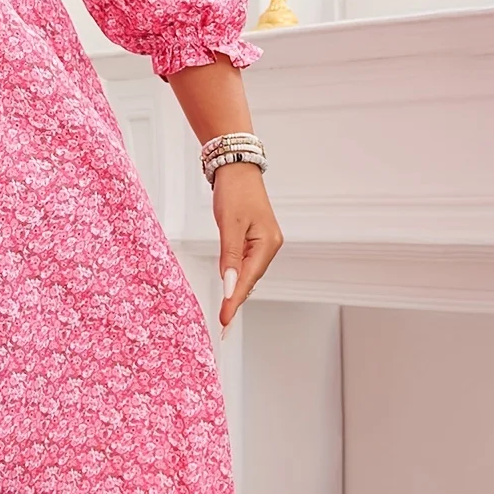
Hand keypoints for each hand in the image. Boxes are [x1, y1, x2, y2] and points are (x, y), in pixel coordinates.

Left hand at [214, 161, 282, 333]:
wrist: (237, 168)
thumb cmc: (235, 191)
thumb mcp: (229, 225)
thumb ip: (229, 256)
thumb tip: (228, 284)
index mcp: (267, 243)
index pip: (247, 279)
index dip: (234, 301)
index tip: (225, 320)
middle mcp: (269, 246)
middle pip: (250, 280)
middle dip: (236, 301)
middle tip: (224, 325)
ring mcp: (264, 243)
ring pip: (248, 274)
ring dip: (236, 292)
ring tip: (226, 314)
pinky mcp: (255, 240)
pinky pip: (246, 264)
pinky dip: (237, 278)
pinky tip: (230, 290)